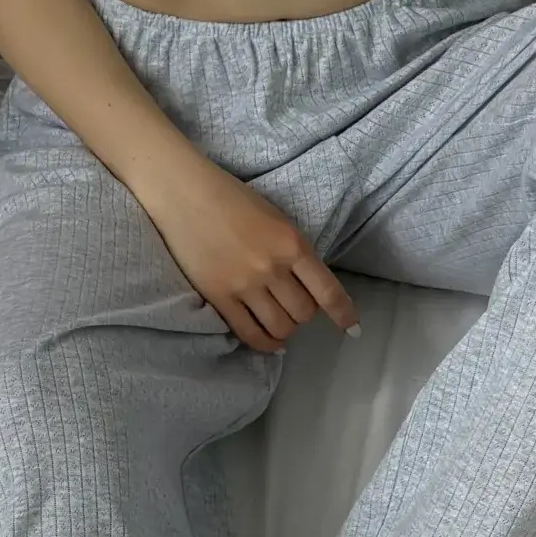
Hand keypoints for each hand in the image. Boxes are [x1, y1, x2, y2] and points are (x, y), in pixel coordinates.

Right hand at [142, 159, 360, 354]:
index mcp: (292, 244)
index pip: (327, 291)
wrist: (184, 193)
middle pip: (304, 313)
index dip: (343, 314)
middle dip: (304, 315)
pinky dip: (265, 343)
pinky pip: (249, 333)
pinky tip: (269, 342)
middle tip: (294, 308)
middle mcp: (272, 267)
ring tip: (280, 323)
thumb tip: (310, 286)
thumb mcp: (276, 220)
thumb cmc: (232, 199)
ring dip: (285, 330)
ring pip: (281, 326)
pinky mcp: (219, 296)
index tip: (352, 328)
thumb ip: (294, 251)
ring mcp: (245, 284)